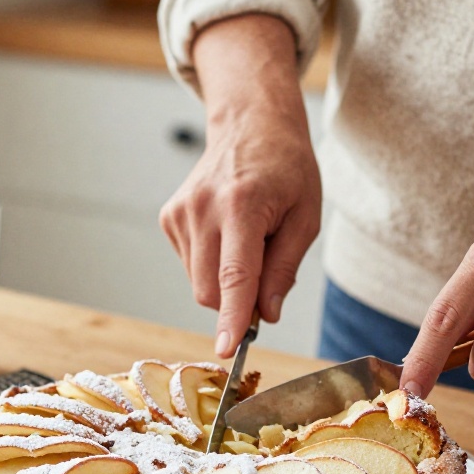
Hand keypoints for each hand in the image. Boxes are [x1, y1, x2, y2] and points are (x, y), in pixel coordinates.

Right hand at [159, 14, 321, 356]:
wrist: (250, 124)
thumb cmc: (286, 168)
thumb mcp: (305, 217)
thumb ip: (284, 269)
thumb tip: (264, 315)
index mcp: (242, 205)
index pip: (234, 276)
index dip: (231, 317)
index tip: (225, 349)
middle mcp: (203, 208)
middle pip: (210, 290)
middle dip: (236, 300)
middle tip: (266, 267)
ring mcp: (180, 212)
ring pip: (199, 283)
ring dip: (225, 279)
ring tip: (247, 237)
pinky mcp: (169, 217)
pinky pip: (191, 265)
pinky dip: (212, 263)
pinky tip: (227, 232)